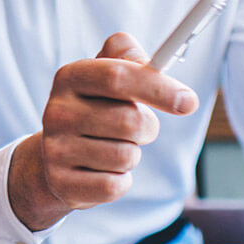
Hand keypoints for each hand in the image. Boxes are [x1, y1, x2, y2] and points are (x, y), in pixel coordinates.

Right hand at [9, 34, 198, 229]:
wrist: (54, 157)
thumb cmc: (93, 109)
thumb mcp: (104, 74)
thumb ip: (129, 57)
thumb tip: (158, 66)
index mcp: (70, 77)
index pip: (117, 76)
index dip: (158, 88)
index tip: (189, 101)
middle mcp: (57, 111)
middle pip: (130, 120)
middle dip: (147, 127)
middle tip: (138, 128)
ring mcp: (56, 149)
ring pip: (126, 156)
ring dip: (132, 154)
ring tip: (113, 147)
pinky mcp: (62, 183)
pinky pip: (114, 185)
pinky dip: (120, 180)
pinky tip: (102, 170)